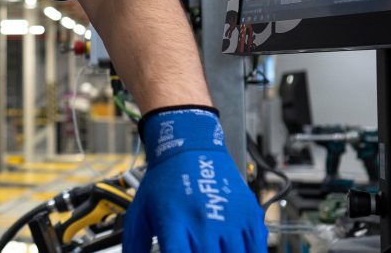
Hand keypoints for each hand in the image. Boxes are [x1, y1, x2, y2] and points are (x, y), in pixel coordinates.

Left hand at [124, 107, 267, 251]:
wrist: (191, 147)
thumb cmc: (165, 180)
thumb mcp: (139, 211)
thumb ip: (133, 244)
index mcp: (174, 223)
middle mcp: (203, 223)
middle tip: (195, 251)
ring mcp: (229, 221)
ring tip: (214, 250)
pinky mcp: (249, 217)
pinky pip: (257, 250)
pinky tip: (234, 250)